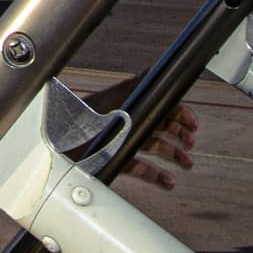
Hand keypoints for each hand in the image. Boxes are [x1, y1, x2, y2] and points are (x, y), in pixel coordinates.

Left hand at [84, 73, 198, 190]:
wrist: (59, 143)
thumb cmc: (83, 119)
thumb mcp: (111, 102)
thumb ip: (133, 88)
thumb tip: (153, 71)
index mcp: (129, 104)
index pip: (160, 106)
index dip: (178, 115)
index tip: (193, 125)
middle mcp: (128, 121)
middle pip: (160, 127)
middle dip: (180, 135)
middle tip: (190, 144)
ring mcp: (123, 141)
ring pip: (154, 147)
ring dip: (173, 156)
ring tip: (187, 164)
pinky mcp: (116, 159)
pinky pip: (141, 167)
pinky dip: (157, 175)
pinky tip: (169, 181)